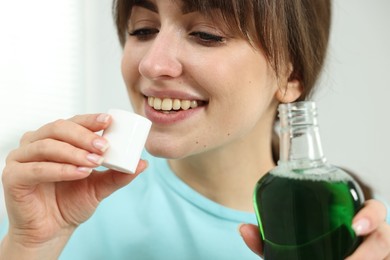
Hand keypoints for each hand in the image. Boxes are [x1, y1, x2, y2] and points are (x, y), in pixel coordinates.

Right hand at [1, 113, 146, 255]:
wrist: (52, 230)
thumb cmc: (71, 203)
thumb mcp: (99, 186)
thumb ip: (118, 174)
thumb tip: (142, 163)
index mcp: (55, 140)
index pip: (72, 122)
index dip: (90, 119)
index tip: (109, 121)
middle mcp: (36, 143)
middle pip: (58, 128)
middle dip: (84, 135)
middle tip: (104, 146)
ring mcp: (21, 158)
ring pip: (47, 145)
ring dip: (74, 152)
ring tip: (95, 162)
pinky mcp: (13, 177)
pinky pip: (37, 168)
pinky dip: (60, 169)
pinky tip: (80, 173)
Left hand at [239, 199, 389, 258]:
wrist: (321, 259)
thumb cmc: (310, 252)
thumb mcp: (290, 247)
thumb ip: (269, 240)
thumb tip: (244, 228)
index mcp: (352, 221)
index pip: (374, 210)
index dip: (371, 215)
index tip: (355, 227)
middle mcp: (370, 238)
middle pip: (385, 236)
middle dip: (374, 249)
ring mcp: (377, 254)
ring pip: (386, 253)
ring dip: (370, 259)